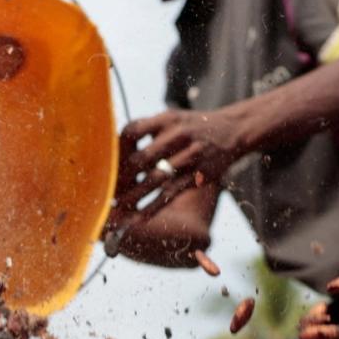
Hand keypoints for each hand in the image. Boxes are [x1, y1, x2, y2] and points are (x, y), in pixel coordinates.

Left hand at [115, 109, 244, 212]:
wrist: (234, 129)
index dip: (116, 150)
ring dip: (134, 196)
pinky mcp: (200, 174)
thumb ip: (146, 130)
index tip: (105, 167)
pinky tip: (139, 218)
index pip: (132, 132)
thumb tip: (113, 148)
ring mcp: (190, 154)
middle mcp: (178, 135)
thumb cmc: (192, 127)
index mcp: (166, 120)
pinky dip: (153, 207)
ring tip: (118, 209)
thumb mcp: (171, 119)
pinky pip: (172, 193)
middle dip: (121, 178)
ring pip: (156, 179)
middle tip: (106, 192)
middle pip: (141, 158)